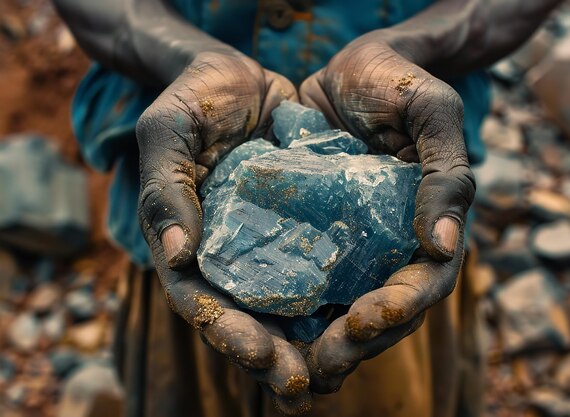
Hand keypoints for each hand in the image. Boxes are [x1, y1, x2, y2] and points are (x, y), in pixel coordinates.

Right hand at [136, 52, 311, 414]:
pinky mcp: (301, 226)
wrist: (240, 74)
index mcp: (187, 242)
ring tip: (339, 371)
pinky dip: (336, 297)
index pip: (202, 300)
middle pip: (245, 317)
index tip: (263, 358)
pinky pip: (319, 267)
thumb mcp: (169, 132)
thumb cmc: (196, 98)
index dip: (229, 333)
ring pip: (284, 305)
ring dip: (309, 342)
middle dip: (273, 356)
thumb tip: (175, 257)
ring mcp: (264, 243)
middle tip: (306, 386)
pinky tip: (363, 316)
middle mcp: (226, 253)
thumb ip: (165, 190)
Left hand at [299, 39, 474, 392]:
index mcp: (428, 226)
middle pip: (381, 314)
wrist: (349, 66)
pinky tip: (260, 327)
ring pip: (340, 310)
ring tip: (285, 367)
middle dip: (354, 344)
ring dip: (316, 345)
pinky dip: (286, 310)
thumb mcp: (431, 111)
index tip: (366, 319)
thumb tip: (444, 247)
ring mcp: (353, 246)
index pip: (424, 285)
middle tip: (317, 365)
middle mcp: (392, 246)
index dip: (400, 309)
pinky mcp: (315, 236)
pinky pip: (303, 281)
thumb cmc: (397, 82)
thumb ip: (445, 173)